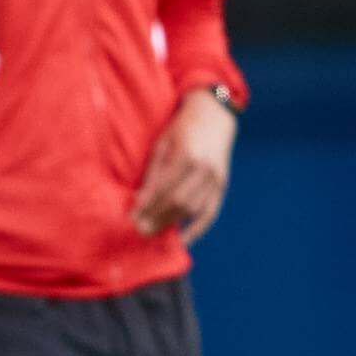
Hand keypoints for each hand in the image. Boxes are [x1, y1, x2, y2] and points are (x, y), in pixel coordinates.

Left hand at [133, 88, 237, 242]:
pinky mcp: (223, 185)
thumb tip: (139, 202)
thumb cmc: (182, 128)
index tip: (132, 218)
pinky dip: (198, 228)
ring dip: (172, 224)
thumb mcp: (162, 144)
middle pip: (178, 202)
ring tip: (153, 234)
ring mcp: (216, 178)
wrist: (215, 115)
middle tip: (140, 231)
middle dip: (157, 219)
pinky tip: (184, 240)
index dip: (148, 206)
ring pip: (193, 209)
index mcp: (187, 155)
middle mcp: (204, 169)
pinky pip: (211, 212)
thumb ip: (153, 173)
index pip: (163, 190)